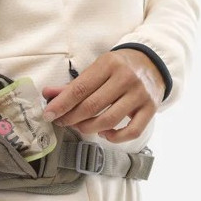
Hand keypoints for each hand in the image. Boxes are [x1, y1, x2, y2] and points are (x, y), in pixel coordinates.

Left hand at [42, 50, 162, 143]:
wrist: (153, 62)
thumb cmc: (119, 67)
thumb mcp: (97, 68)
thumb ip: (73, 84)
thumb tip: (47, 94)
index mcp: (109, 64)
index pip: (80, 88)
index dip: (62, 104)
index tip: (49, 114)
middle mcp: (126, 78)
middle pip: (92, 106)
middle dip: (72, 118)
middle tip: (62, 122)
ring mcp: (140, 94)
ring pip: (110, 120)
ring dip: (90, 128)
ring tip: (81, 127)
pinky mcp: (151, 108)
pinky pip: (132, 131)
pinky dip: (115, 137)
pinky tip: (105, 134)